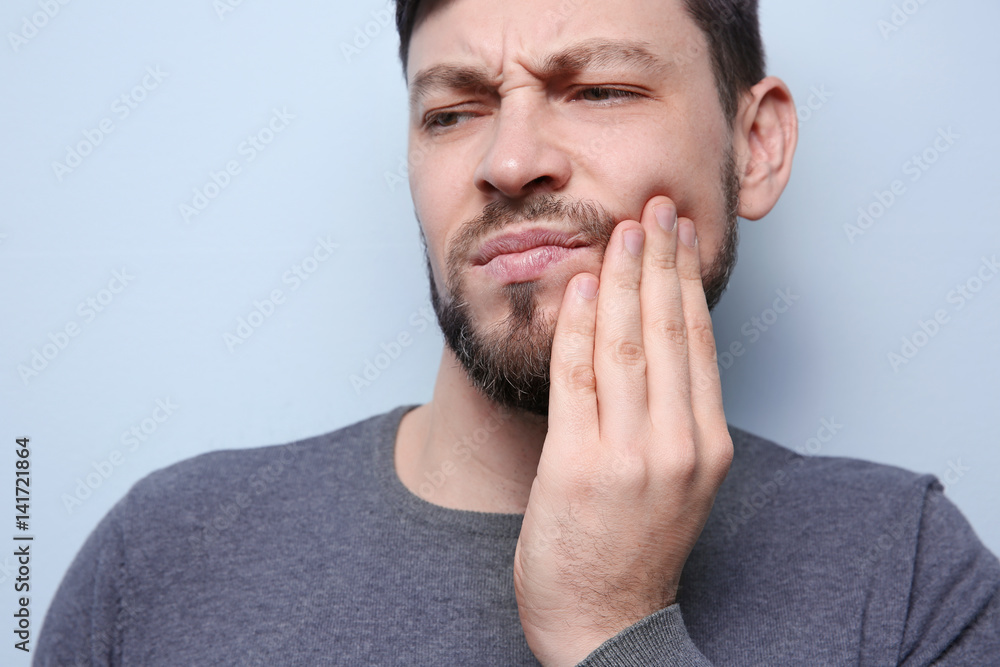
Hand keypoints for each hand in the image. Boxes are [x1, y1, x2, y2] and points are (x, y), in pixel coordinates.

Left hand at [513, 195, 733, 665]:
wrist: (605, 627)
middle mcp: (678, 445)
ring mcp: (630, 456)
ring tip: (622, 230)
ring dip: (622, 279)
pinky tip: (580, 285)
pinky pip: (578, 379)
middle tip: (655, 207)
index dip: (687, 282)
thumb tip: (654, 350)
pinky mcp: (580, 467)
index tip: (680, 236)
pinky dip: (579, 326)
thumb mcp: (675, 483)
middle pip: (667, 332)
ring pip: (627, 345)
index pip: (697, 343)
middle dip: (659, 262)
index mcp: (707, 446)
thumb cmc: (633, 551)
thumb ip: (671, 420)